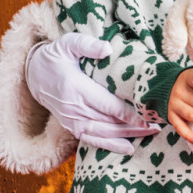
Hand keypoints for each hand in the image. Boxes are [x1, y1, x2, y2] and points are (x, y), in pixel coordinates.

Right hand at [27, 34, 157, 153]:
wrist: (34, 75)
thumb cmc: (56, 57)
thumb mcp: (67, 43)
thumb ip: (87, 44)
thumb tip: (107, 48)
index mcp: (75, 88)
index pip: (106, 104)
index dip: (127, 113)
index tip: (147, 117)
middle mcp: (74, 108)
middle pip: (109, 121)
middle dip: (135, 126)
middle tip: (158, 125)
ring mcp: (72, 120)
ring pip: (103, 133)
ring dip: (128, 136)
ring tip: (150, 134)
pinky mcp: (71, 127)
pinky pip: (92, 140)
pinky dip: (110, 146)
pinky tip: (128, 148)